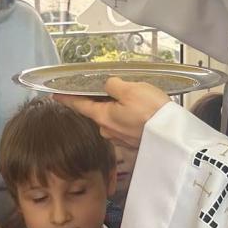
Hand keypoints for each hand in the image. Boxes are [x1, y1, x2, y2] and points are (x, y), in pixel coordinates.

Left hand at [56, 77, 170, 148]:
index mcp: (102, 116)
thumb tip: (108, 84)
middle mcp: (107, 130)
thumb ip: (113, 84)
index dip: (66, 98)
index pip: (79, 105)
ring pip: (112, 120)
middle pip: (97, 112)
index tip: (55, 95)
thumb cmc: (151, 111)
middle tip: (113, 90)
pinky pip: (125, 127)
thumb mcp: (130, 89)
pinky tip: (141, 114)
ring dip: (118, 110)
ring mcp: (120, 139)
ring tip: (134, 101)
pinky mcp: (133, 143)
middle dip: (102, 101)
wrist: (172, 136)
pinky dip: (129, 119)